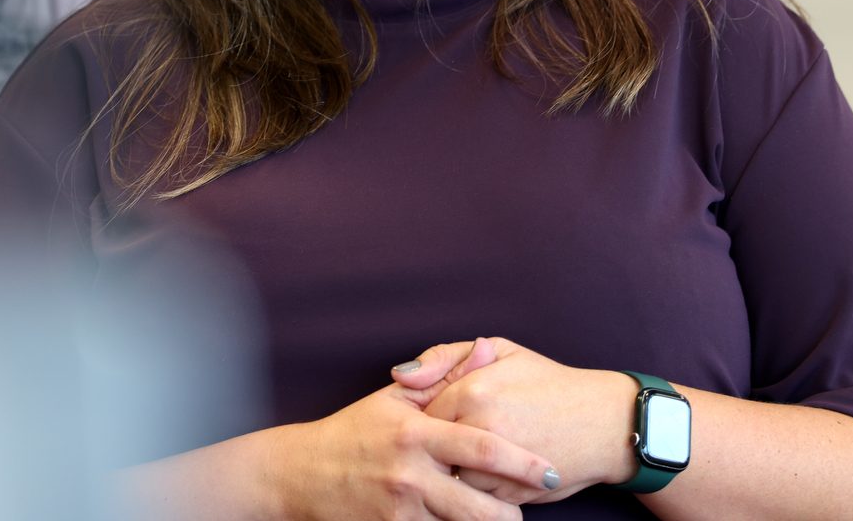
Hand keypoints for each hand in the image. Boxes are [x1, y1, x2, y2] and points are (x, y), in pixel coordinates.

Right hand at [265, 379, 559, 520]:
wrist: (300, 474)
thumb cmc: (354, 432)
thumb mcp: (396, 398)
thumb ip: (445, 376)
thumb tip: (487, 348)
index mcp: (416, 432)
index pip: (483, 448)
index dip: (524, 463)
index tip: (552, 471)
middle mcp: (410, 472)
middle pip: (480, 502)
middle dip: (514, 510)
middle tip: (536, 503)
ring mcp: (401, 507)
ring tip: (507, 517)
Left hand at [392, 337, 635, 505]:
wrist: (605, 423)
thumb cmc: (550, 384)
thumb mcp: (502, 352)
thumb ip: (446, 357)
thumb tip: (400, 375)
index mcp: (472, 391)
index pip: (420, 413)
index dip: (427, 418)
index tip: (439, 418)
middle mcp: (481, 429)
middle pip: (431, 448)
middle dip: (436, 447)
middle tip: (447, 441)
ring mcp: (496, 466)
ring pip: (449, 475)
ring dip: (453, 470)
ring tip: (468, 456)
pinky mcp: (510, 494)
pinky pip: (474, 496)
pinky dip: (477, 488)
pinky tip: (491, 472)